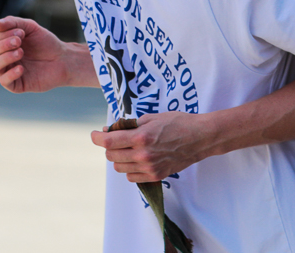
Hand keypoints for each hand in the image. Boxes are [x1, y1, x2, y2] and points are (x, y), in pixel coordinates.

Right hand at [0, 16, 70, 92]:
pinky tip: (22, 68)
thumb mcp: (30, 27)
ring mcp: (9, 71)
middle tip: (19, 41)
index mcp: (5, 44)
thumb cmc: (46, 43)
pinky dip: (10, 74)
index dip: (4, 34)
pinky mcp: (17, 84)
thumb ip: (12, 22)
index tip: (22, 32)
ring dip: (6, 57)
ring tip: (21, 52)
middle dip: (4, 44)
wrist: (63, 59)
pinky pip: (4, 81)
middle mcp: (4, 57)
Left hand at [90, 111, 209, 182]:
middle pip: (111, 155)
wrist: (200, 138)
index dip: (97, 138)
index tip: (95, 135)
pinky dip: (129, 168)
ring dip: (118, 158)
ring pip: (120, 167)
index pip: (109, 141)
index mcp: (141, 137)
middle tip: (114, 139)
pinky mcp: (156, 175)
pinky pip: (132, 177)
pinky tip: (135, 159)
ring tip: (126, 149)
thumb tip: (113, 130)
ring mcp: (149, 167)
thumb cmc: (178, 123)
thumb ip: (131, 125)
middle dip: (108, 146)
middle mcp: (143, 154)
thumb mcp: (152, 117)